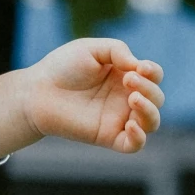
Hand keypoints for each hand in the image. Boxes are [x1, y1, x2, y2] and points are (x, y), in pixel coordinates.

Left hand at [19, 37, 163, 153]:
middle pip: (156, 98)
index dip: (153, 72)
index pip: (154, 76)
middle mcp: (125, 98)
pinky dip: (140, 138)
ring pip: (152, 122)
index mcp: (125, 75)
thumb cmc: (63, 67)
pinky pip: (134, 145)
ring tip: (133, 98)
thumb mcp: (91, 49)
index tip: (139, 68)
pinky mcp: (108, 137)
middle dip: (149, 88)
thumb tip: (138, 66)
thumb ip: (118, 50)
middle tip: (128, 80)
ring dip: (150, 110)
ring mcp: (118, 118)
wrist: (38, 91)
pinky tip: (131, 125)